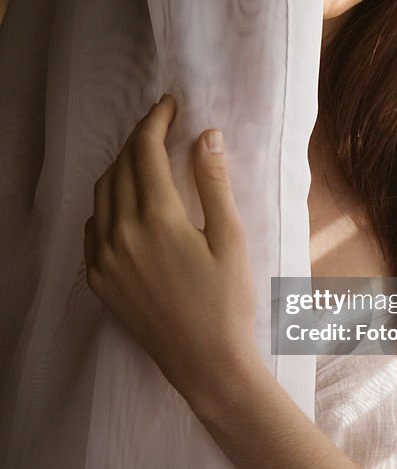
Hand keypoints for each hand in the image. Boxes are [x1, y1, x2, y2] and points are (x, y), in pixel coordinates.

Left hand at [84, 95, 259, 406]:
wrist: (206, 362)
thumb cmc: (228, 301)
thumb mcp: (231, 238)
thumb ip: (214, 183)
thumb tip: (206, 135)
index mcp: (156, 220)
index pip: (145, 152)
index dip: (156, 122)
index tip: (170, 105)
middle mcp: (121, 234)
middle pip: (120, 167)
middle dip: (139, 139)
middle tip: (163, 126)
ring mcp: (104, 258)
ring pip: (102, 193)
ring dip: (121, 167)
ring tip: (146, 157)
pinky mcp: (99, 279)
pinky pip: (93, 226)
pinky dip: (107, 202)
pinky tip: (128, 202)